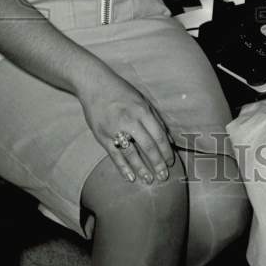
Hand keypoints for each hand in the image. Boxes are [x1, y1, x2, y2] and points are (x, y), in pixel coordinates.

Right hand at [76, 65, 176, 184]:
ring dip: (142, 169)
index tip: (171, 162)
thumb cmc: (122, 92)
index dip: (166, 151)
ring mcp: (115, 129)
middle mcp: (130, 120)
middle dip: (157, 163)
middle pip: (148, 146)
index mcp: (142, 111)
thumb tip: (169, 139)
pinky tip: (130, 177)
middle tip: (164, 176)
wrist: (95, 85)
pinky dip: (123, 167)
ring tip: (149, 180)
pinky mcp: (102, 136)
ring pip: (131, 154)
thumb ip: (156, 119)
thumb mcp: (143, 100)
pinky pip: (115, 155)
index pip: (159, 135)